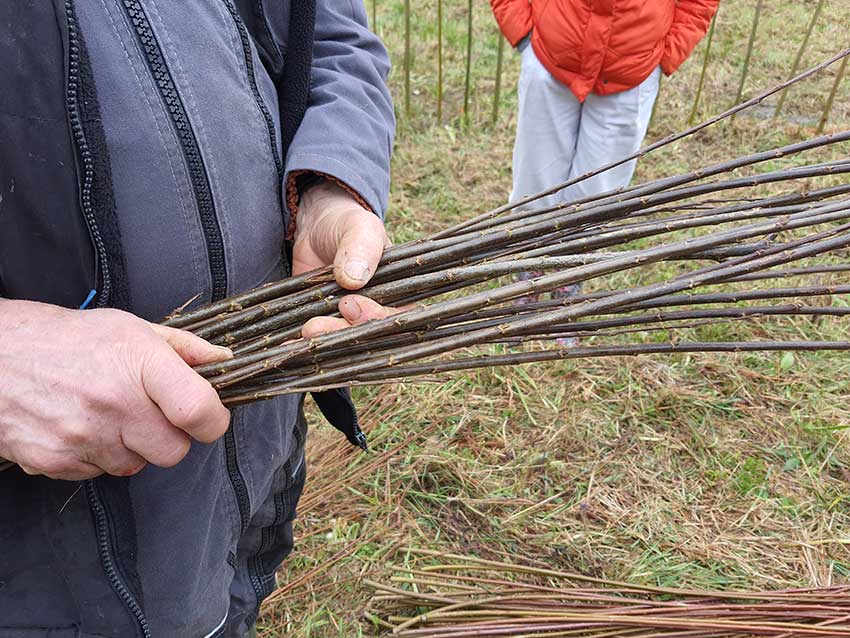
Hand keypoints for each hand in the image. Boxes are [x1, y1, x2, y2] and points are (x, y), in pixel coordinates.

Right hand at [0, 299, 231, 479]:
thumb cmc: (69, 339)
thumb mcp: (131, 329)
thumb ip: (184, 348)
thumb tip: (224, 362)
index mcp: (140, 363)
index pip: (198, 411)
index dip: (212, 421)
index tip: (207, 417)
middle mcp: (114, 403)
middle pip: (174, 452)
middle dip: (169, 437)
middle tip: (148, 414)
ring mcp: (83, 436)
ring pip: (136, 466)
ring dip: (130, 446)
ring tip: (106, 414)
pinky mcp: (55, 461)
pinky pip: (99, 474)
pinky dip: (96, 456)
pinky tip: (80, 425)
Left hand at [292, 180, 398, 336]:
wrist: (318, 226)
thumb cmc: (349, 224)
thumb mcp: (359, 229)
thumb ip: (360, 250)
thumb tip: (353, 279)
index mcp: (399, 295)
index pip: (396, 319)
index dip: (376, 320)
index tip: (351, 306)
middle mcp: (376, 313)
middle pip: (369, 338)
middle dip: (343, 335)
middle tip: (318, 325)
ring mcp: (349, 321)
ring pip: (344, 343)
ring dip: (325, 342)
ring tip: (306, 331)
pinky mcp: (325, 323)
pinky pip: (320, 341)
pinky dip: (306, 346)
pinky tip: (291, 344)